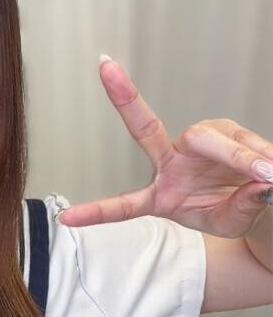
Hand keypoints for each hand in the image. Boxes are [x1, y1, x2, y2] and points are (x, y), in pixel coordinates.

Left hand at [56, 57, 272, 238]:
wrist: (255, 198)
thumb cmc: (230, 211)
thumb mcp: (231, 221)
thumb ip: (240, 207)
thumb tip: (261, 184)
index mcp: (160, 195)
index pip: (123, 203)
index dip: (95, 213)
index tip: (65, 220)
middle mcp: (170, 162)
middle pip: (149, 134)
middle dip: (127, 103)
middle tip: (139, 95)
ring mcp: (194, 143)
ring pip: (212, 140)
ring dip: (242, 156)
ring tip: (267, 175)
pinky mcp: (220, 132)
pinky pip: (240, 140)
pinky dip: (260, 153)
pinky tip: (270, 167)